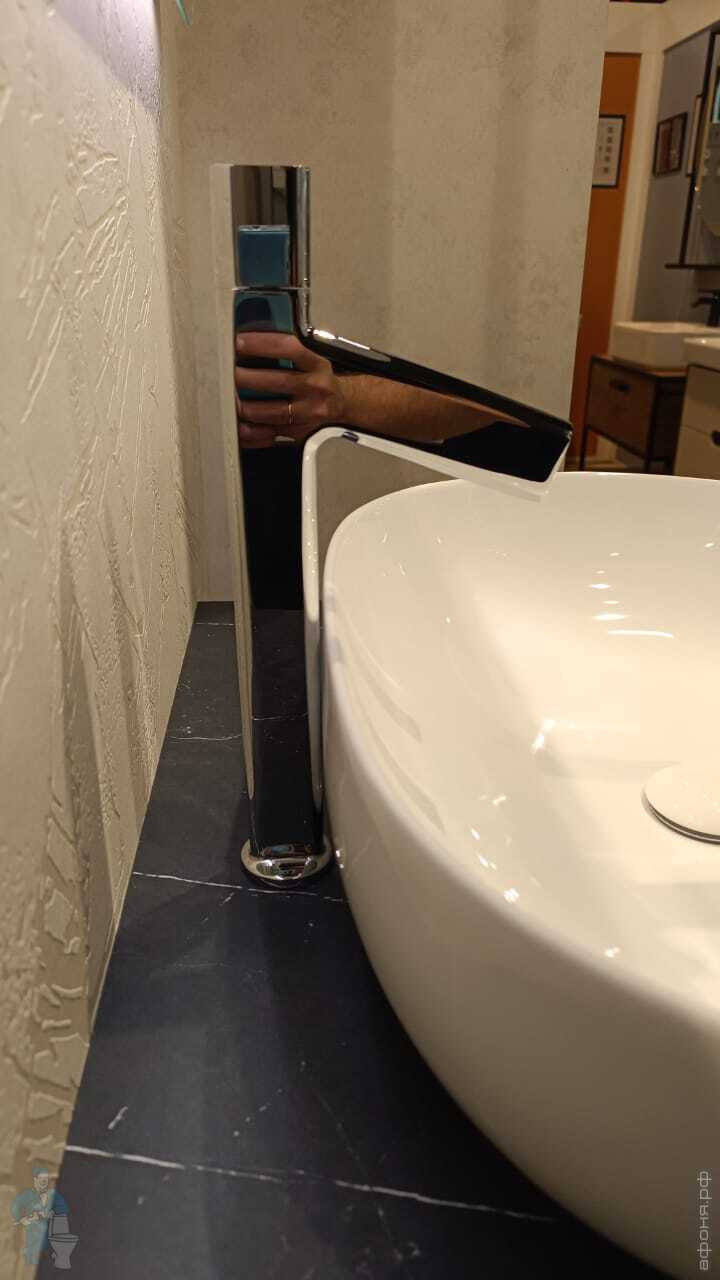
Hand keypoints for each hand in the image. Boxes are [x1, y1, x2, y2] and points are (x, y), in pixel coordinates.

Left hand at [234, 333, 345, 447]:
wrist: (342, 405)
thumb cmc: (318, 379)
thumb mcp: (311, 360)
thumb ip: (286, 353)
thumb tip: (246, 344)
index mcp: (316, 365)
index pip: (289, 348)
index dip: (262, 344)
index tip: (239, 342)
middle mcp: (316, 388)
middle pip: (279, 381)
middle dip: (248, 378)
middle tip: (226, 374)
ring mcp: (310, 413)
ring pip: (273, 412)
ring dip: (246, 408)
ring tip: (228, 401)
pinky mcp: (301, 432)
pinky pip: (272, 434)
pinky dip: (252, 432)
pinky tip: (238, 426)